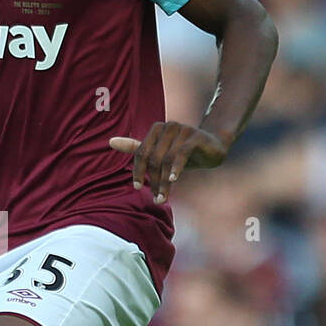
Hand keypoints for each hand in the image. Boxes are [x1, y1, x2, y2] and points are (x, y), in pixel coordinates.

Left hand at [109, 122, 227, 202]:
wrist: (215, 147)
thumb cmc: (184, 152)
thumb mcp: (160, 152)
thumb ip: (137, 148)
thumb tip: (110, 141)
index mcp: (157, 129)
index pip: (141, 152)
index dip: (138, 171)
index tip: (138, 188)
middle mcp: (168, 126)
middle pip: (153, 158)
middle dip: (154, 180)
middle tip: (156, 199)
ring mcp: (183, 129)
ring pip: (166, 160)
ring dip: (164, 182)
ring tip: (163, 198)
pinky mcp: (196, 137)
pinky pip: (181, 154)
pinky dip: (176, 168)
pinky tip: (173, 180)